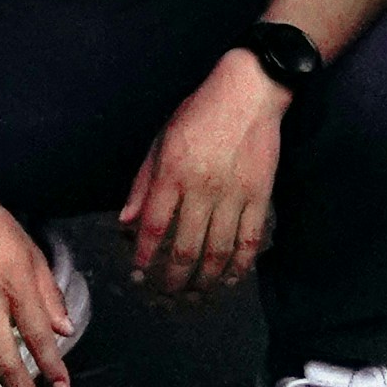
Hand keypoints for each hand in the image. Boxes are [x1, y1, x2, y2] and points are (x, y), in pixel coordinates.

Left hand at [120, 54, 284, 298]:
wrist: (250, 92)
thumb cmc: (200, 112)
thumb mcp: (162, 140)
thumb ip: (143, 182)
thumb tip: (126, 221)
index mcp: (172, 173)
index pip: (153, 226)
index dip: (144, 255)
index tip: (138, 272)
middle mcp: (201, 189)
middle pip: (185, 248)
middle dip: (173, 279)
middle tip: (167, 294)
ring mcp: (233, 195)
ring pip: (218, 252)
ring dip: (206, 279)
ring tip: (197, 295)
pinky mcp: (260, 196)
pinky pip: (250, 240)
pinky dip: (241, 265)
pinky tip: (232, 279)